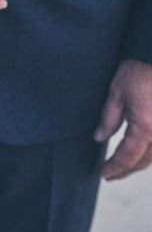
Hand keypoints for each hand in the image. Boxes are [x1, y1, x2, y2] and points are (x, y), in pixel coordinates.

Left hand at [95, 59, 151, 179]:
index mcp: (144, 128)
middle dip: (125, 170)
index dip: (114, 168)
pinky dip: (148, 154)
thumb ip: (108, 119)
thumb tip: (99, 139)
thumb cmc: (136, 72)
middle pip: (143, 162)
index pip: (127, 157)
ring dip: (137, 164)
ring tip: (120, 167)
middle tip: (109, 175)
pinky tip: (137, 154)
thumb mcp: (116, 94)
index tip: (102, 173)